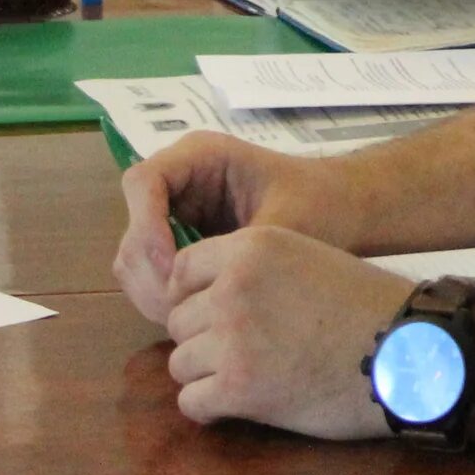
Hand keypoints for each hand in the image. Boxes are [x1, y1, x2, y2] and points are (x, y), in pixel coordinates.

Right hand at [113, 129, 371, 323]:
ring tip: (193, 317)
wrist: (342, 213)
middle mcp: (179, 183)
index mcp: (200, 156)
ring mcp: (175, 216)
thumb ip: (236, 251)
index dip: (146, 227)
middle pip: (133, 228)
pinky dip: (165, 299)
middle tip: (184, 308)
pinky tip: (198, 315)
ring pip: (135, 259)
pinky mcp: (179, 247)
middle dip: (152, 272)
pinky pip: (153, 277)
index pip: (143, 182)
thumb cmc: (320, 205)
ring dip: (155, 292)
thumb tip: (184, 286)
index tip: (176, 269)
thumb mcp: (283, 223)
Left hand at [161, 224, 406, 437]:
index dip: (198, 297)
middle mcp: (233, 286)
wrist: (410, 352)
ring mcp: (232, 338)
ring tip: (250, 377)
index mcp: (252, 246)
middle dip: (203, 338)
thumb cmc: (366, 307)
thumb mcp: (308, 258)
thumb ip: (256, 271)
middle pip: (178, 320)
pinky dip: (212, 408)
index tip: (222, 315)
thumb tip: (208, 298)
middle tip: (246, 351)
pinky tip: (244, 403)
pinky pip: (191, 402)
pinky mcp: (237, 387)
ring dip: (207, 374)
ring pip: (179, 363)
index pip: (182, 270)